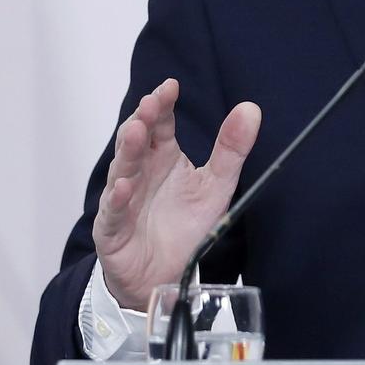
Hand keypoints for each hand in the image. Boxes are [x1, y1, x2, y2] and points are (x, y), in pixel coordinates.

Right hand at [91, 78, 261, 310]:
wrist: (164, 276)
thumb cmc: (184, 227)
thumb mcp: (216, 185)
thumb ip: (231, 149)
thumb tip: (251, 109)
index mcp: (162, 156)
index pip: (160, 123)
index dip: (162, 104)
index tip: (171, 87)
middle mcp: (140, 171)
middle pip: (136, 139)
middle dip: (142, 119)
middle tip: (151, 102)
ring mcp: (123, 198)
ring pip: (122, 169)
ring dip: (127, 151)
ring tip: (136, 132)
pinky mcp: (112, 228)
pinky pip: (113, 211)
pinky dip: (117, 199)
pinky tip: (124, 186)